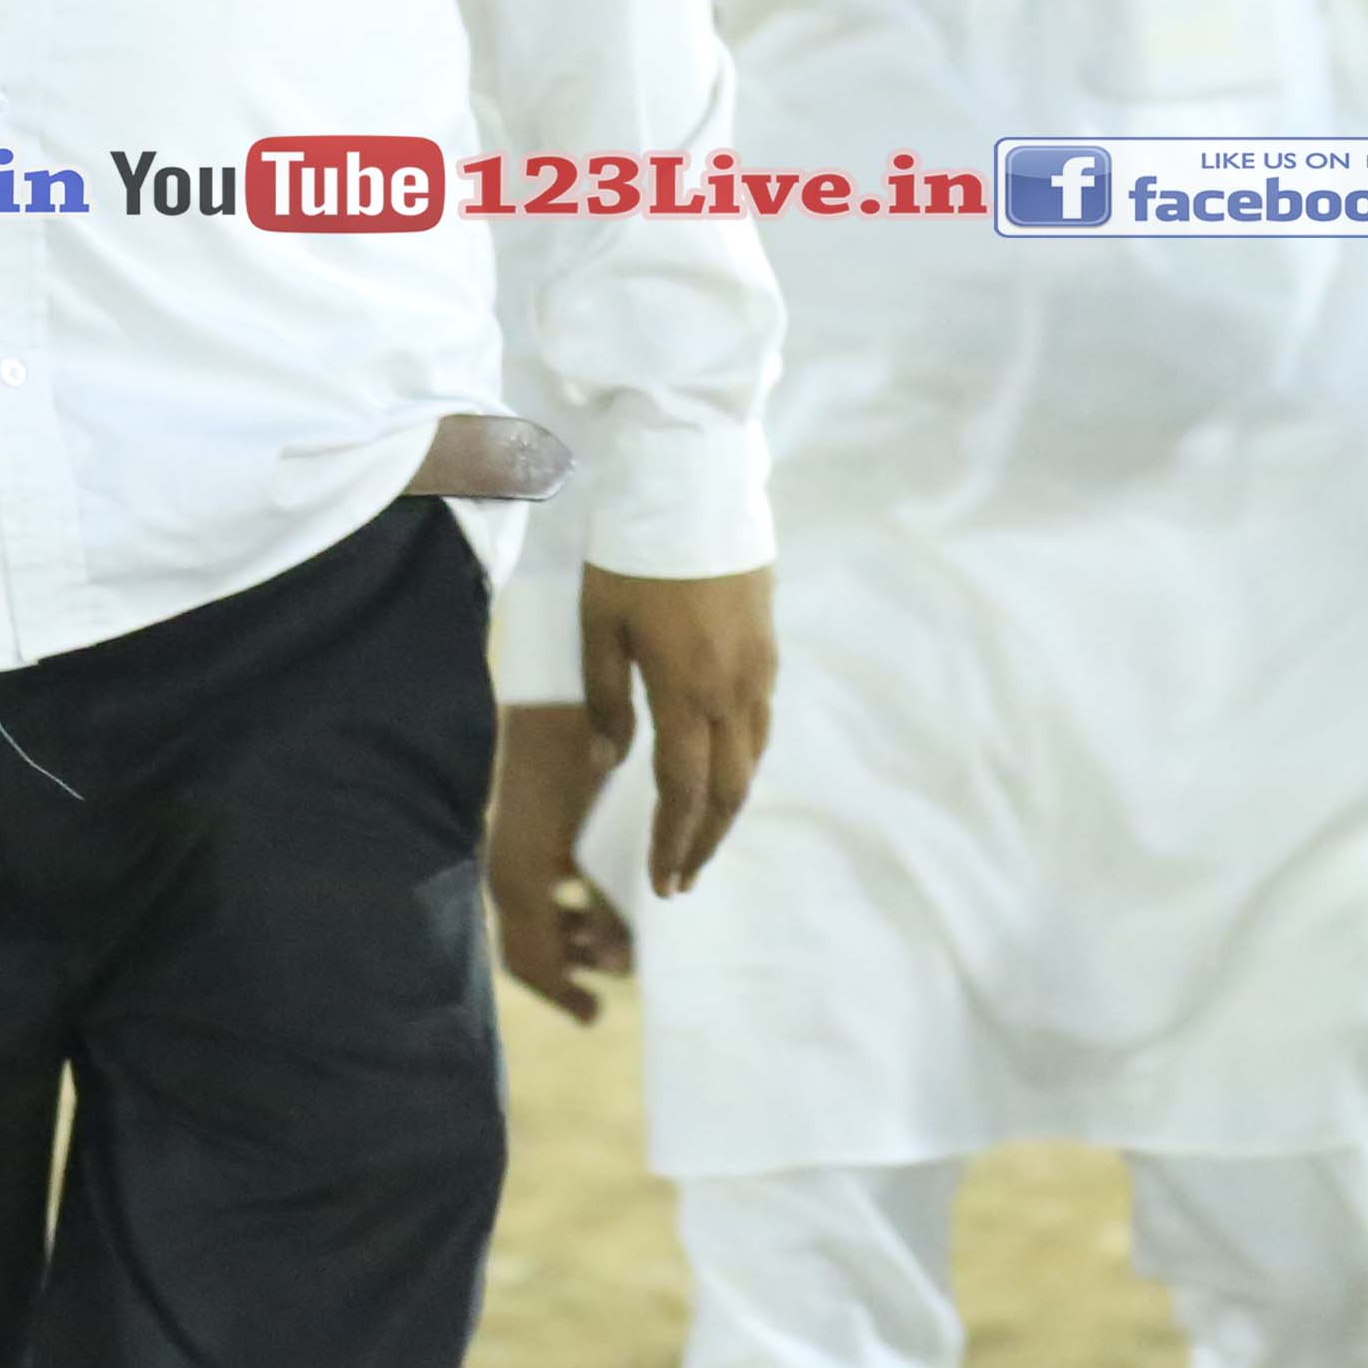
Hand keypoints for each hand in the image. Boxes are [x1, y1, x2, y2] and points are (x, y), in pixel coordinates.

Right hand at [487, 700, 634, 1018]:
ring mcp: (516, 844)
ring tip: (617, 931)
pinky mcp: (529, 825)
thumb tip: (613, 968)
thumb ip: (598, 909)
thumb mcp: (591, 848)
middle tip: (619, 963)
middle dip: (577, 962)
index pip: (528, 962)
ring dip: (579, 932)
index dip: (561, 994)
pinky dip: (574, 901)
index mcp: (516, 877)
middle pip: (534, 943)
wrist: (555, 686)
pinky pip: (545, 882)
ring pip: (541, 913)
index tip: (595, 1012)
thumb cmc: (580, 761)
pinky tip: (604, 890)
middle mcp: (507, 865)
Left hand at [581, 562, 773, 899]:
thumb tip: (608, 765)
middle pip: (729, 790)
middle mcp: (732, 689)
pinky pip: (761, 724)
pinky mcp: (768, 646)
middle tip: (682, 881)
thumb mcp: (600, 625)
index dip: (673, 842)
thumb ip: (605, 699)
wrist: (694, 483)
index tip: (663, 884)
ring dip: (728, 808)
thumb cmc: (632, 551)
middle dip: (705, 841)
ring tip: (701, 837)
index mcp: (685, 689)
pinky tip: (724, 770)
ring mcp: (758, 668)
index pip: (683, 790)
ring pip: (752, 760)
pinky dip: (743, 763)